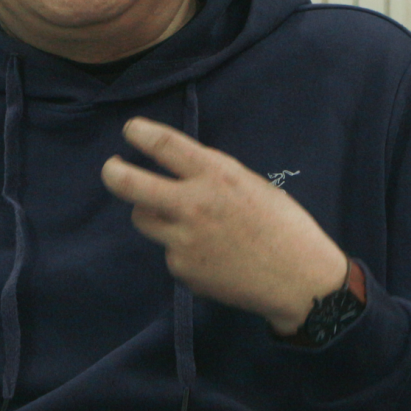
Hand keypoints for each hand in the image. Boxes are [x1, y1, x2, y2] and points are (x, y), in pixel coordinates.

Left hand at [101, 117, 347, 334]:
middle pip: (129, 184)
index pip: (163, 144)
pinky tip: (212, 255)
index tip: (130, 129)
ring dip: (151, 212)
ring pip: (143, 218)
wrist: (299, 280)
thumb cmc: (282, 225)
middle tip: (111, 168)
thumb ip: (212, 175)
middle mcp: (193, 204)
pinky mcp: (182, 270)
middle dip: (113, 172)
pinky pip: (169, 250)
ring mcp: (183, 240)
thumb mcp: (249, 184)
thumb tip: (179, 170)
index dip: (139, 132)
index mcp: (215, 175)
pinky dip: (182, 249)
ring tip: (179, 217)